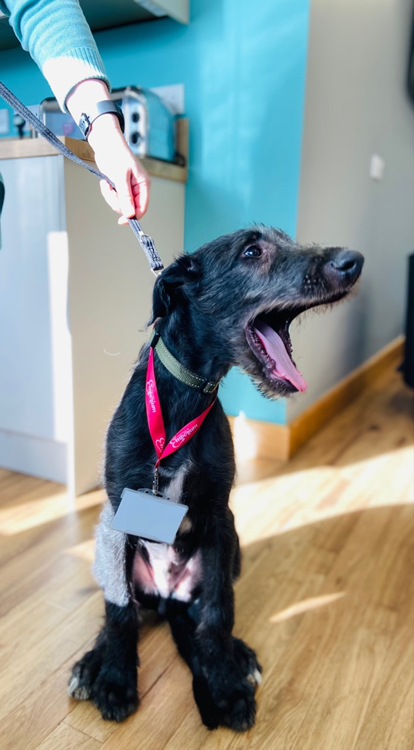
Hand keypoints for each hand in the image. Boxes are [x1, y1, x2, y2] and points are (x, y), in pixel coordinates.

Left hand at [66, 79, 149, 220]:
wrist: (105, 143)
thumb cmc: (116, 154)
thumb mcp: (121, 177)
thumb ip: (125, 197)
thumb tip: (130, 214)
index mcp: (143, 184)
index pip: (142, 207)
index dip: (133, 216)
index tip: (122, 221)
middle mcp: (137, 188)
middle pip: (129, 208)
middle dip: (117, 202)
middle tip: (109, 190)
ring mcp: (128, 188)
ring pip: (120, 204)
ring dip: (110, 197)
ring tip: (106, 184)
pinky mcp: (119, 187)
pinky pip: (114, 198)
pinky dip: (107, 193)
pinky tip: (105, 183)